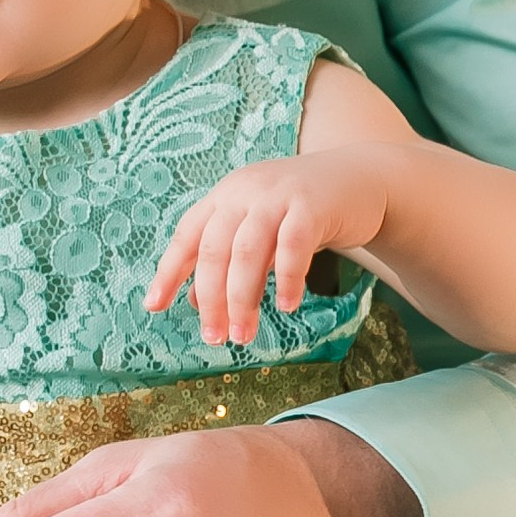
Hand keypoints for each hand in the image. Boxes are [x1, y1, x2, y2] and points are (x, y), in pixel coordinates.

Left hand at [145, 152, 395, 346]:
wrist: (361, 179)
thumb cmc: (300, 212)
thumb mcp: (257, 229)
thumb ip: (226, 257)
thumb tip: (192, 301)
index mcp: (224, 197)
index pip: (187, 236)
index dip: (169, 271)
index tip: (154, 307)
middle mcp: (245, 192)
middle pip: (214, 250)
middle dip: (211, 298)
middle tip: (214, 337)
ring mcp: (278, 196)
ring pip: (248, 252)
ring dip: (243, 298)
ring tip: (244, 334)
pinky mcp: (313, 206)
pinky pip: (293, 247)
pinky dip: (286, 279)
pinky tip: (286, 306)